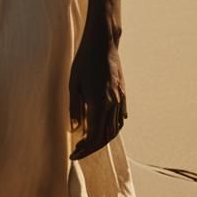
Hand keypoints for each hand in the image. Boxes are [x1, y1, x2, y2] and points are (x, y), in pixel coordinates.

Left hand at [68, 36, 126, 159]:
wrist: (103, 43)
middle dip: (92, 148)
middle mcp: (112, 104)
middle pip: (106, 137)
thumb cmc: (84, 61)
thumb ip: (74, 109)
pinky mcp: (123, 94)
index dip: (84, 149)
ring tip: (89, 141)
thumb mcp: (73, 85)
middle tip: (78, 150)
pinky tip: (103, 128)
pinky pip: (120, 118)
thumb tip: (75, 130)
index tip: (73, 154)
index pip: (93, 137)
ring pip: (115, 129)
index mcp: (99, 103)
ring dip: (103, 139)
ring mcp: (120, 99)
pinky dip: (113, 128)